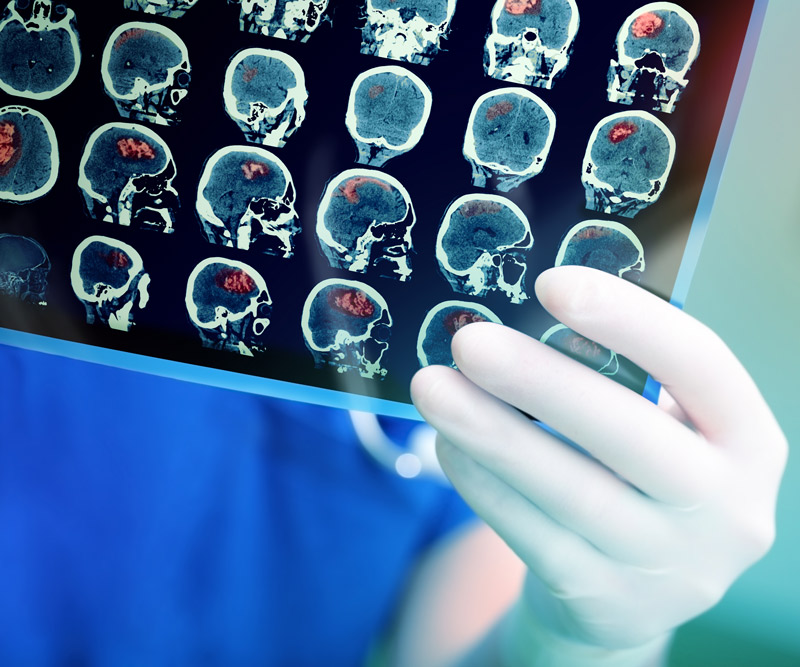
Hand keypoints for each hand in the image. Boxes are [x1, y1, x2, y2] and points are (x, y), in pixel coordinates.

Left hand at [411, 266, 786, 654]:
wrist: (637, 595)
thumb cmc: (639, 477)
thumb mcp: (663, 428)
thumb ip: (619, 379)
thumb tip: (519, 316)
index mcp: (747, 439)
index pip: (700, 364)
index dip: (629, 320)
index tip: (552, 282)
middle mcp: (726, 508)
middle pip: (630, 435)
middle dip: (541, 382)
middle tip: (470, 342)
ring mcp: (670, 566)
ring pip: (571, 491)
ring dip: (492, 433)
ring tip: (434, 388)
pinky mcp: (607, 604)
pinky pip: (532, 536)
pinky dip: (483, 484)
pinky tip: (448, 444)